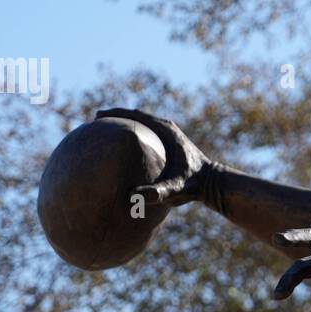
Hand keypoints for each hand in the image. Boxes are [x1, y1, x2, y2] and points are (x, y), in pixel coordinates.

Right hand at [95, 107, 213, 207]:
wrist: (214, 185)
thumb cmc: (194, 186)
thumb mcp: (175, 189)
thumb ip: (156, 193)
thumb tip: (132, 197)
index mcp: (166, 131)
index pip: (137, 116)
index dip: (116, 114)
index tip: (98, 116)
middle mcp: (168, 129)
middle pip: (137, 117)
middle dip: (117, 117)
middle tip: (96, 121)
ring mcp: (170, 136)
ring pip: (143, 125)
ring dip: (126, 125)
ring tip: (106, 131)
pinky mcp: (171, 145)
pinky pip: (149, 136)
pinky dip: (134, 137)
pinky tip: (124, 149)